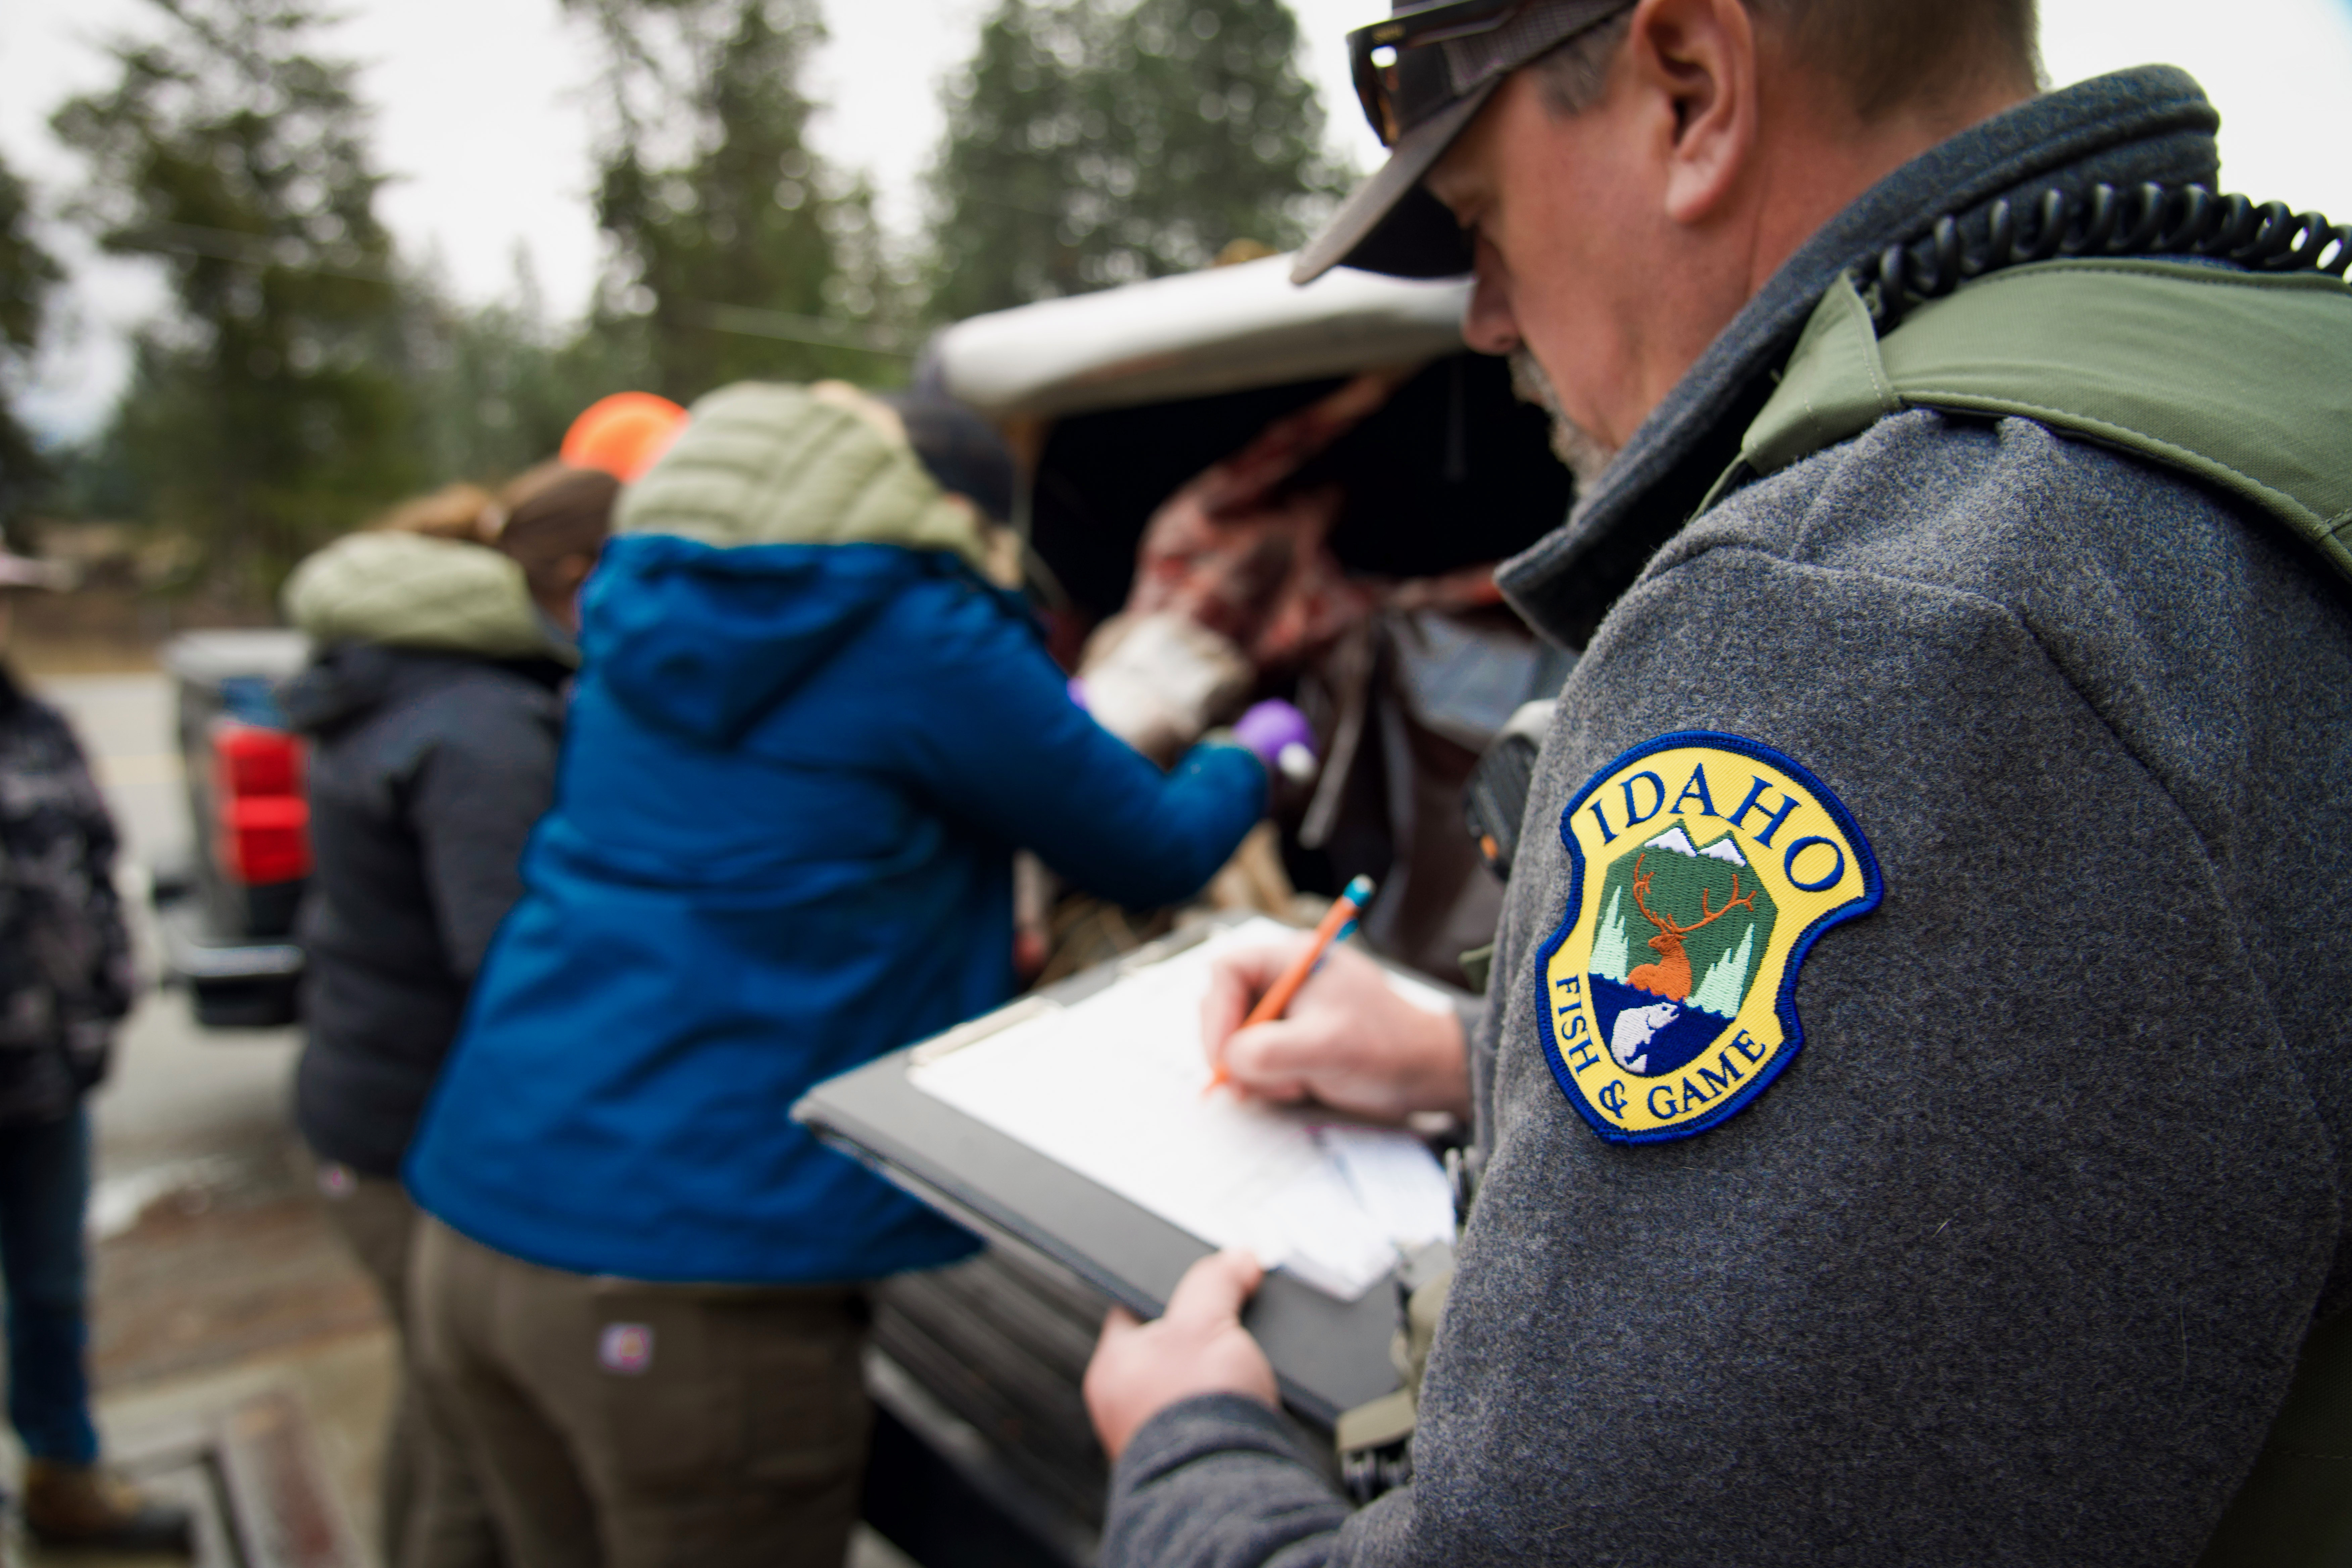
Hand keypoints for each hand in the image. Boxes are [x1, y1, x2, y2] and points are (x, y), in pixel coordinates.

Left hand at [1085, 1250, 1276, 1460]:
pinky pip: (1211, 1418)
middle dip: (1202, 1336)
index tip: (1200, 1283)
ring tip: (1242, 1368)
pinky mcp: (1192, 1460)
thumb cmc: (1198, 1412)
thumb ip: (1216, 1281)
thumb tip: (1237, 1257)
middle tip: (1230, 1326)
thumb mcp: (1206, 1322)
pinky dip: (1231, 1408)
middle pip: (1168, 1348)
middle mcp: (1126, 1405)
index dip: (1171, 1291)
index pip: (1133, 1311)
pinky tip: (1248, 1402)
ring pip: (1191, 1385)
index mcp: (1111, 1368)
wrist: (1228, 1489)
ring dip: (1219, 1375)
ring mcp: (1158, 1437)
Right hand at [1203, 941, 1471, 1120]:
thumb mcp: (1326, 1048)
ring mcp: (1287, 1010)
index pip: (1228, 972)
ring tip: (1288, 1085)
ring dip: (1250, 1069)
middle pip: (1225, 1005)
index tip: (1223, 1057)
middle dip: (1233, 1048)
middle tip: (1247, 1084)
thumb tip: (1229, 1060)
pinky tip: (1292, 1088)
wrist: (1426, 1072)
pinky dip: (1262, 1078)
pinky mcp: (1292, 1039)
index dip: (1217, 1014)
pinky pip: (1255, 1057)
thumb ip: (1270, 1050)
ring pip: (1237, 1037)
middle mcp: (1285, 978)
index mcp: (1294, 959)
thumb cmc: (1386, 1048)